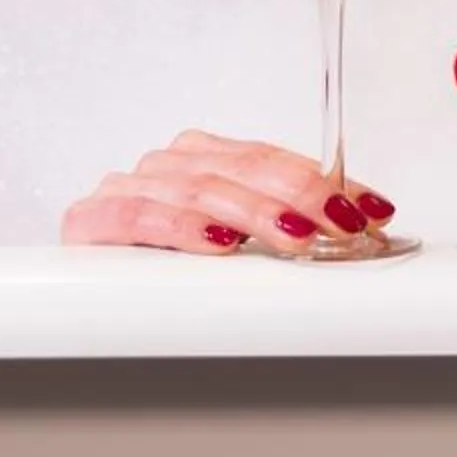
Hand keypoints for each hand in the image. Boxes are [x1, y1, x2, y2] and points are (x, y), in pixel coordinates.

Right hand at [60, 131, 399, 256]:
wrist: (89, 297)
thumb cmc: (169, 271)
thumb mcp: (239, 243)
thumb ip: (287, 225)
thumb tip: (363, 226)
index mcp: (200, 159)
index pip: (268, 158)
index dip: (321, 179)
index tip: (368, 207)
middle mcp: (165, 165)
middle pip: (239, 169)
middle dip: (299, 195)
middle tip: (342, 224)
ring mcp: (126, 188)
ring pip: (198, 189)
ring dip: (253, 212)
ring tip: (296, 237)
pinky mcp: (91, 220)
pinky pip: (138, 216)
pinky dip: (182, 227)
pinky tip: (219, 242)